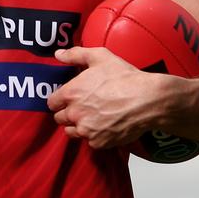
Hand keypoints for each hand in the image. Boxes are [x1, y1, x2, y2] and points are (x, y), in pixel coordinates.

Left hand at [47, 47, 163, 148]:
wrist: (147, 100)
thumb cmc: (123, 77)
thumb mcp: (99, 57)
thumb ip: (75, 54)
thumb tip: (58, 55)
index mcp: (71, 93)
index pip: (52, 103)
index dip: (59, 99)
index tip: (69, 98)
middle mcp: (75, 114)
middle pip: (59, 119)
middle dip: (67, 113)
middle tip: (81, 107)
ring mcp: (86, 130)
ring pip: (71, 132)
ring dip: (77, 126)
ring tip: (90, 118)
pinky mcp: (99, 142)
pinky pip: (89, 141)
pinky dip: (94, 135)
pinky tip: (103, 125)